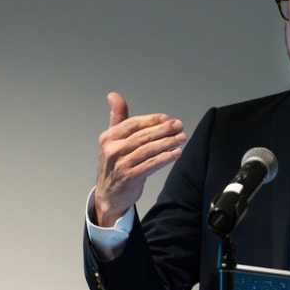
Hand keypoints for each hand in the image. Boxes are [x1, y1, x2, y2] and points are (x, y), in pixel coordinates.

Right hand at [92, 91, 185, 226]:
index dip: (151, 120)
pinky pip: (151, 164)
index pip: (133, 124)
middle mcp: (112, 150)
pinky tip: (175, 153)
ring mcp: (121, 164)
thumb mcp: (112, 140)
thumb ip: (117, 117)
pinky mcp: (130, 177)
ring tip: (181, 138)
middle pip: (142, 136)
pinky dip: (165, 158)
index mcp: (108, 138)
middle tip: (179, 126)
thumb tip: (113, 95)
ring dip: (168, 142)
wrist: (109, 195)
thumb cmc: (114, 164)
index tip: (166, 118)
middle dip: (163, 130)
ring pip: (149, 150)